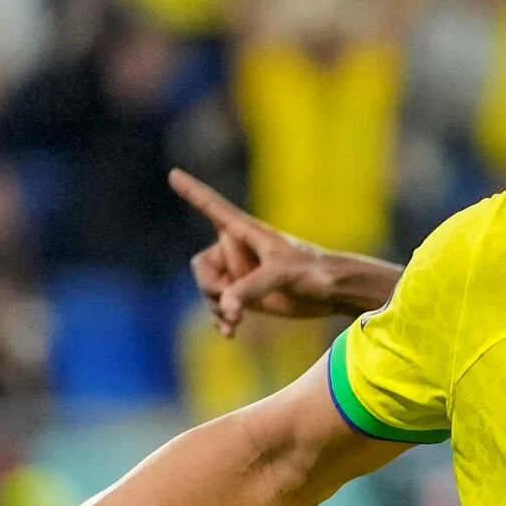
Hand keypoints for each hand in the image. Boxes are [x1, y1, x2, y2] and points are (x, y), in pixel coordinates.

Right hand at [169, 167, 348, 332]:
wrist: (332, 293)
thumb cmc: (314, 271)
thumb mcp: (282, 274)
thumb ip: (251, 288)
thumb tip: (225, 308)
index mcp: (245, 231)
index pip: (212, 207)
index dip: (192, 191)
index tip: (173, 173)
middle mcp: (236, 250)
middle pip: (201, 268)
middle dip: (210, 289)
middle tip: (230, 306)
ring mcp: (239, 274)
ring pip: (208, 291)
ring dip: (217, 309)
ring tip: (234, 324)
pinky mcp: (245, 296)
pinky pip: (220, 308)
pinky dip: (221, 320)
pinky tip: (230, 332)